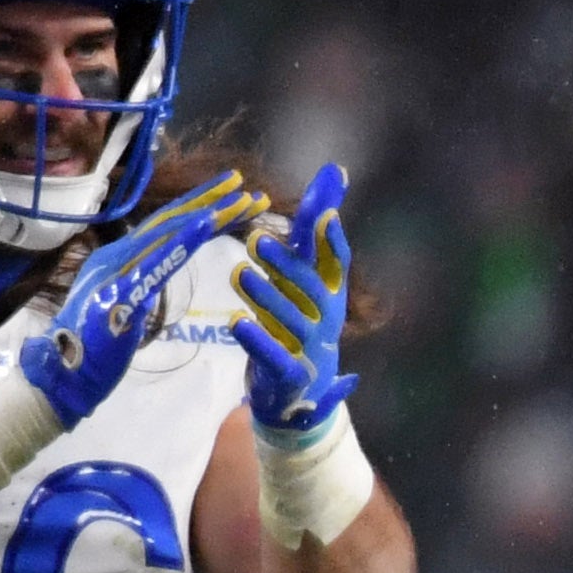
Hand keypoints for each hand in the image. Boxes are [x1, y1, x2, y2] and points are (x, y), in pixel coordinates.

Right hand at [17, 172, 253, 425]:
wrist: (61, 378)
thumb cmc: (91, 350)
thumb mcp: (123, 309)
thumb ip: (138, 286)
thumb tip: (153, 276)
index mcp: (118, 259)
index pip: (165, 228)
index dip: (198, 208)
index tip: (232, 196)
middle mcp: (117, 255)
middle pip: (171, 220)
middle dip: (210, 199)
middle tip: (245, 183)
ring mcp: (118, 270)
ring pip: (171, 231)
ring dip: (209, 212)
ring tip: (243, 197)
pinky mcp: (124, 290)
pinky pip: (161, 258)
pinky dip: (187, 237)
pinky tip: (210, 222)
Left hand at [234, 164, 357, 437]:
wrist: (300, 398)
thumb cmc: (298, 326)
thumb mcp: (305, 280)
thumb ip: (312, 234)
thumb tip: (333, 174)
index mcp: (331, 294)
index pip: (336, 263)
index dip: (330, 239)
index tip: (324, 214)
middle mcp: (326, 320)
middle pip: (311, 289)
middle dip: (286, 264)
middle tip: (255, 239)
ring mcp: (311, 350)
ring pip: (292, 320)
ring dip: (267, 296)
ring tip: (239, 273)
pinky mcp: (290, 377)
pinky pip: (276, 357)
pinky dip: (257, 340)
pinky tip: (236, 322)